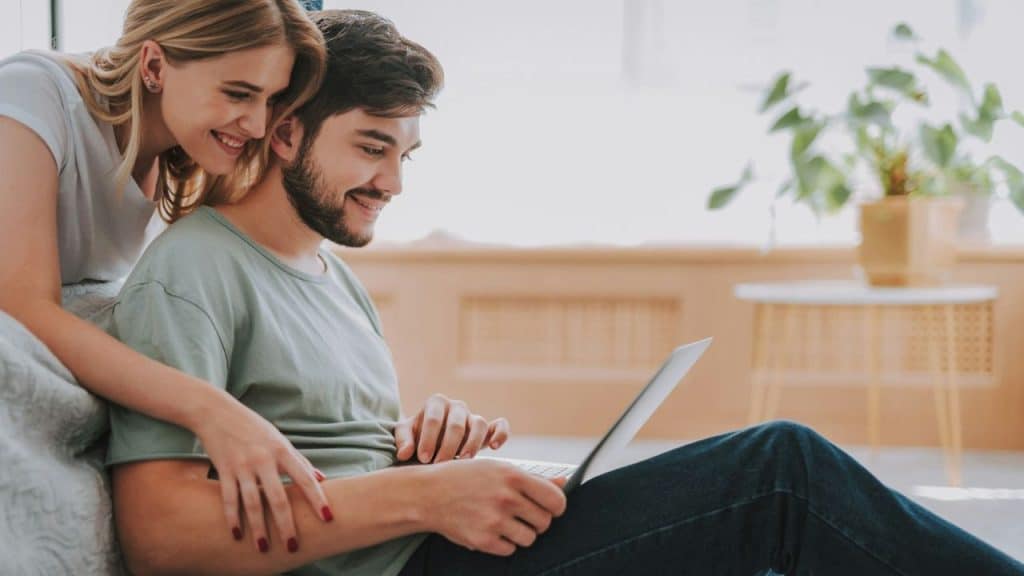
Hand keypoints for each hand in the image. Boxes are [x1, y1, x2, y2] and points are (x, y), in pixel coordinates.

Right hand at [193, 391, 332, 552]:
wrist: (217, 412)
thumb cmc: (254, 427)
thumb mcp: (280, 440)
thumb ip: (300, 460)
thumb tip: (321, 478)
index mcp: (282, 451)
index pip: (305, 479)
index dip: (317, 499)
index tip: (328, 518)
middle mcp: (264, 459)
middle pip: (278, 497)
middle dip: (286, 524)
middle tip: (293, 546)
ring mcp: (243, 465)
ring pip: (253, 502)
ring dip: (259, 527)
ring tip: (264, 547)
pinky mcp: (224, 469)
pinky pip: (229, 498)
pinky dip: (233, 517)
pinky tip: (237, 534)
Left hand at [394, 393, 509, 463]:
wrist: (429, 442)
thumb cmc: (416, 438)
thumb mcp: (405, 435)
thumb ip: (403, 441)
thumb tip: (405, 453)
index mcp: (436, 403)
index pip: (434, 418)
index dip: (429, 438)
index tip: (423, 458)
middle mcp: (456, 407)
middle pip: (456, 424)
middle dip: (448, 446)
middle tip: (440, 464)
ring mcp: (472, 417)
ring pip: (478, 424)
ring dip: (472, 443)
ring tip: (464, 460)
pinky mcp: (487, 429)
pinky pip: (499, 426)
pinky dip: (501, 433)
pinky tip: (494, 447)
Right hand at [422, 459, 567, 555]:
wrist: (428, 494)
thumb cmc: (465, 478)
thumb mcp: (498, 469)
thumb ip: (533, 478)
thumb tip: (564, 482)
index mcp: (513, 475)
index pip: (555, 500)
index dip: (556, 507)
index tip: (550, 508)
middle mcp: (506, 497)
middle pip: (544, 522)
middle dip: (537, 520)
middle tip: (522, 514)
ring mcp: (494, 520)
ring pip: (530, 538)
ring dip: (521, 533)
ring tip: (505, 522)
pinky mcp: (483, 540)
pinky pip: (510, 550)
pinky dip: (504, 543)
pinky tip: (491, 530)